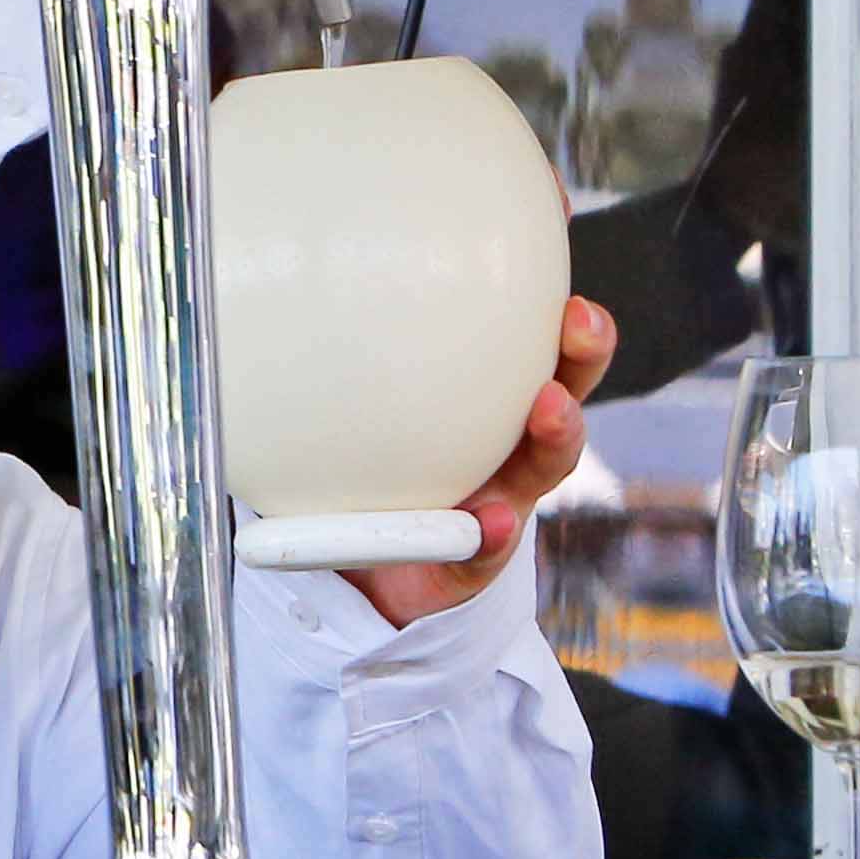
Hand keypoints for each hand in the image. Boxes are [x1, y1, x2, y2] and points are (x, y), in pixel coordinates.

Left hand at [342, 299, 616, 628]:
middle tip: (580, 324)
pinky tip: (491, 520)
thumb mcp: (358, 414)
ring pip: (543, 466)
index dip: (564, 321)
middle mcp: (508, 448)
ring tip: (551, 408)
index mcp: (488, 404)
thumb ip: (337, 366)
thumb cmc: (373, 477)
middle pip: (563, 393)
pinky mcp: (473, 560)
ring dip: (556, 434)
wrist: (367, 575)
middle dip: (582, 355)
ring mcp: (500, 502)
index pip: (538, 348)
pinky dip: (489, 534)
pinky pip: (483, 548)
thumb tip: (277, 289)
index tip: (569, 284)